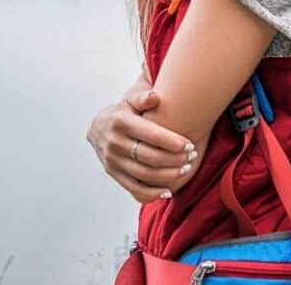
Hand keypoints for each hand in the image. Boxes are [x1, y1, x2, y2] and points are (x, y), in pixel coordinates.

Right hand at [87, 88, 198, 203]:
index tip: (190, 144)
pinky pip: (134, 188)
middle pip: (150, 157)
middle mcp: (114, 142)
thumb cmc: (123, 112)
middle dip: (175, 159)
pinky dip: (152, 193)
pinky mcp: (113, 173)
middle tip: (192, 157)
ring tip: (185, 169)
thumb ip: (142, 97)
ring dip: (168, 175)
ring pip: (144, 175)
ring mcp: (112, 160)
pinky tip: (168, 191)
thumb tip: (154, 97)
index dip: (173, 142)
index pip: (151, 135)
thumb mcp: (130, 100)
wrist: (98, 128)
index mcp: (120, 122)